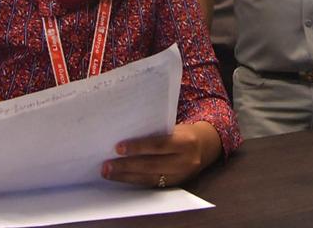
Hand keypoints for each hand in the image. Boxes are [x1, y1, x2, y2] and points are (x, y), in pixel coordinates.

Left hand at [103, 121, 221, 187]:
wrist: (205, 146)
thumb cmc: (183, 132)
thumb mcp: (174, 127)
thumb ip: (155, 132)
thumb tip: (126, 134)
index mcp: (186, 141)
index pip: (158, 145)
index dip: (138, 147)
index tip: (118, 148)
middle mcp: (186, 161)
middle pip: (152, 165)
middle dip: (126, 166)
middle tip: (106, 165)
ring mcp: (182, 176)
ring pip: (150, 178)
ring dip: (126, 176)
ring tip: (109, 173)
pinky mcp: (176, 184)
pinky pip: (153, 184)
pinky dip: (136, 181)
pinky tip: (122, 178)